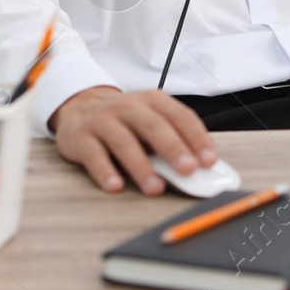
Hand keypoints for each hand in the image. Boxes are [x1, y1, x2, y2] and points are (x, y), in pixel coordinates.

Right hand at [49, 86, 217, 195]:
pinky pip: (94, 155)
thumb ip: (173, 140)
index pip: (180, 116)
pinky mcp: (81, 138)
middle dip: (173, 149)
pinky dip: (105, 171)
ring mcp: (103, 121)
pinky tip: (115, 186)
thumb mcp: (150, 121)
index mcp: (153, 101)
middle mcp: (129, 107)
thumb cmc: (125, 120)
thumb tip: (200, 169)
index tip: (209, 160)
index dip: (197, 138)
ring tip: (155, 188)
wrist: (81, 107)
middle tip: (188, 170)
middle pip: (154, 127)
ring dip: (141, 167)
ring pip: (124, 142)